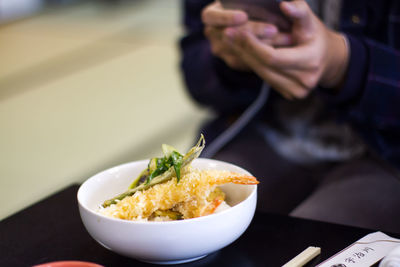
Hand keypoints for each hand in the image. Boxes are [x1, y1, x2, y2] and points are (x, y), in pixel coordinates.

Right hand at [202, 1, 292, 70]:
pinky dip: (266, 55)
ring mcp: (221, 49)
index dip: (225, 17)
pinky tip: (284, 48)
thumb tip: (284, 5)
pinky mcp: (234, 61)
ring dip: (264, 45)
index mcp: (211, 14)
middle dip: (252, 32)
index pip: (210, 17)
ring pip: (239, 51)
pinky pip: (248, 61)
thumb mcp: (254, 0)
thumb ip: (270, 2)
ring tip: (287, 38)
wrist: (257, 18)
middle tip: (273, 29)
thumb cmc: (256, 4)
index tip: (243, 16)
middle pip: (227, 36)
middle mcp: (213, 33)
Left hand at [223, 0, 348, 98]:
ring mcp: (296, 91)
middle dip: (244, 50)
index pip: (272, 57)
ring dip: (244, 58)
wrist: (328, 58)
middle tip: (227, 34)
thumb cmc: (315, 35)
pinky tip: (241, 52)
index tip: (239, 30)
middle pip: (263, 67)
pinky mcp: (289, 94)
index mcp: (311, 62)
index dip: (253, 45)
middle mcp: (304, 82)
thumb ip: (299, 11)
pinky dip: (252, 65)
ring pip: (261, 74)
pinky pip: (265, 78)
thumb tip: (284, 5)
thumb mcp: (310, 20)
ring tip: (230, 41)